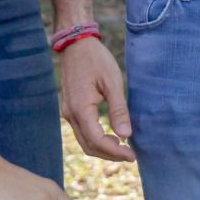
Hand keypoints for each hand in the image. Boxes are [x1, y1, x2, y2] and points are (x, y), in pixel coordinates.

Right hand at [59, 37, 134, 161]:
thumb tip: (126, 135)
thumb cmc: (96, 59)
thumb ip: (118, 110)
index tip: (132, 155)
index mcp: (80, 108)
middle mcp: (70, 114)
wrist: (76, 43)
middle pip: (89, 146)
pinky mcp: (70, 108)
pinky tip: (111, 136)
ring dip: (103, 149)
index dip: (115, 152)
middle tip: (130, 155)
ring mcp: (68, 112)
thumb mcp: (112, 82)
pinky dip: (96, 139)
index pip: (97, 141)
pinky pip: (82, 131)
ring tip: (123, 148)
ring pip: (84, 141)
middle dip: (110, 154)